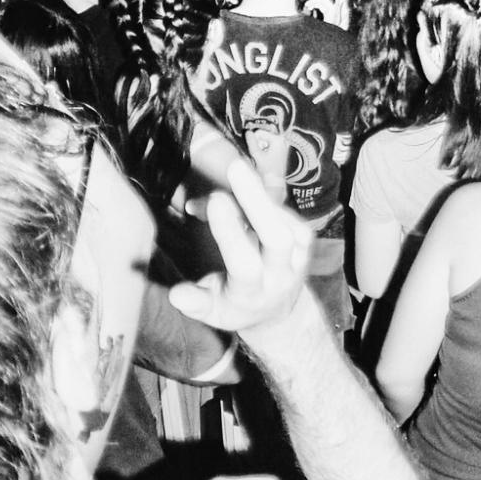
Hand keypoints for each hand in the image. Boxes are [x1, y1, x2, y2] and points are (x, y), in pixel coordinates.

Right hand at [169, 156, 311, 337]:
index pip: (244, 264)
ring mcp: (298, 257)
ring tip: (234, 172)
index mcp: (253, 294)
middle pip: (277, 237)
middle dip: (257, 202)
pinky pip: (286, 212)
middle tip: (236, 167)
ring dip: (259, 194)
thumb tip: (176, 295)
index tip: (214, 201)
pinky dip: (263, 197)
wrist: (277, 311)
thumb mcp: (213, 312)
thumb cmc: (236, 306)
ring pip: (284, 220)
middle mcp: (280, 276)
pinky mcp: (304, 240)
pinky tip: (243, 188)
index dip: (230, 232)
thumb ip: (196, 302)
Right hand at [243, 125, 291, 204]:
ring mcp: (283, 145)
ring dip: (261, 148)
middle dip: (258, 144)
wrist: (275, 183)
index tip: (254, 151)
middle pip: (263, 136)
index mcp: (278, 139)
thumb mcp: (257, 155)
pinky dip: (265, 151)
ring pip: (265, 141)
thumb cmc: (267, 170)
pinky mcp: (282, 150)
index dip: (253, 141)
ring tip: (262, 158)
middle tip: (259, 156)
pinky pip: (269, 146)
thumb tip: (247, 132)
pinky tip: (265, 159)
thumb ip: (251, 142)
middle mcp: (282, 140)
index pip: (259, 132)